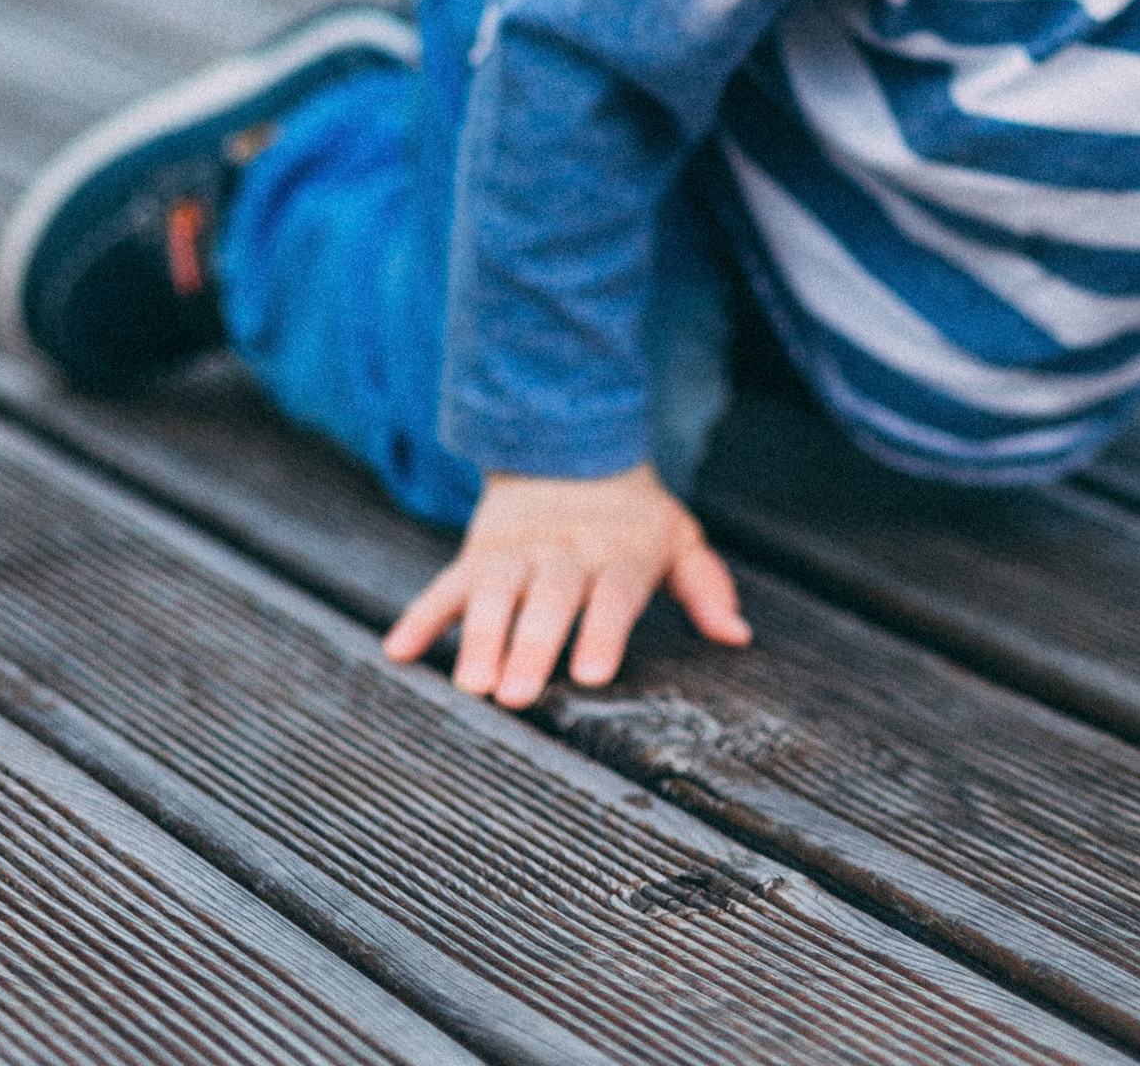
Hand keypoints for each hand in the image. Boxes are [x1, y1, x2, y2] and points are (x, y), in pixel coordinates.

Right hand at [380, 465, 749, 710]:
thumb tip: (738, 635)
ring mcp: (516, 551)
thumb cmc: (631, 517)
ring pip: (495, 591)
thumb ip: (704, 587)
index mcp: (617, 554)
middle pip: (548, 598)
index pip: (613, 593)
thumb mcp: (677, 538)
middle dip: (531, 645)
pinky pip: (445, 585)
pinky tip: (401, 651)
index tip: (592, 674)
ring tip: (469, 686)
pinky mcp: (477, 553)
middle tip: (516, 695)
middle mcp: (564, 553)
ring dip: (479, 636)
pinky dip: (422, 617)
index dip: (603, 631)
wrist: (568, 443)